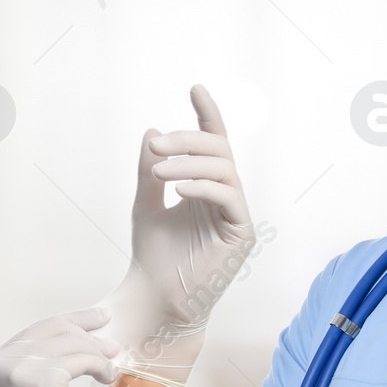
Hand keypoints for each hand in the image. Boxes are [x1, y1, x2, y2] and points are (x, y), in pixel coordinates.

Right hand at [0, 308, 120, 386]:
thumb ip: (44, 362)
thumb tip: (87, 334)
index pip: (40, 326)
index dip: (73, 318)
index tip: (99, 316)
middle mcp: (3, 359)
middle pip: (57, 330)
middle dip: (89, 334)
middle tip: (113, 345)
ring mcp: (20, 368)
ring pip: (73, 344)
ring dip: (98, 354)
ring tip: (111, 367)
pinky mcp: (43, 381)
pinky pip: (82, 361)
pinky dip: (100, 366)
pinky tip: (108, 377)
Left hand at [94, 85, 255, 386]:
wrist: (157, 298)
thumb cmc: (153, 257)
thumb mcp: (146, 204)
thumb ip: (150, 170)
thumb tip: (153, 131)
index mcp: (205, 186)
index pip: (213, 143)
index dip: (208, 114)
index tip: (196, 88)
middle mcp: (224, 196)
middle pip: (218, 151)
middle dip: (187, 141)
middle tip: (155, 146)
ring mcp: (235, 213)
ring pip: (224, 169)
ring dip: (189, 163)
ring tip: (157, 169)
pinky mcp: (241, 233)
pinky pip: (229, 197)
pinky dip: (203, 186)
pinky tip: (177, 188)